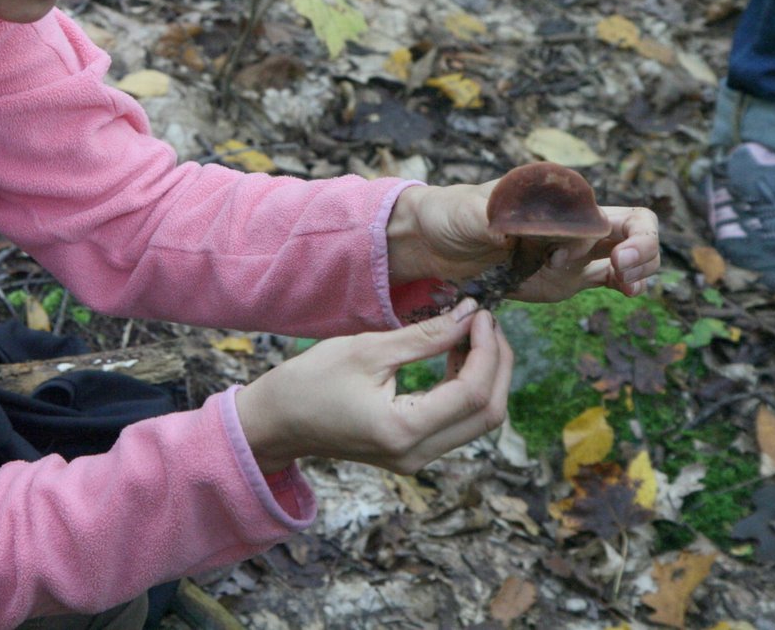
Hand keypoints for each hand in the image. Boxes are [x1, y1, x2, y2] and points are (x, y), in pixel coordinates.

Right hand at [234, 299, 511, 474]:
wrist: (277, 421)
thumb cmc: (311, 381)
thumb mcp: (367, 349)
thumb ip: (425, 336)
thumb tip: (469, 316)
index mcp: (403, 430)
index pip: (472, 393)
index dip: (486, 350)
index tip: (480, 314)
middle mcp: (417, 454)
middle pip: (488, 414)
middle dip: (498, 364)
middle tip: (485, 323)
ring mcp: (417, 459)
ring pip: (479, 421)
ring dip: (485, 376)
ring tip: (471, 334)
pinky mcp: (413, 452)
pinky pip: (458, 423)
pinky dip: (467, 389)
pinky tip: (455, 357)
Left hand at [386, 182, 661, 300]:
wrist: (432, 243)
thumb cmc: (450, 213)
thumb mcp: (469, 212)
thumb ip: (499, 216)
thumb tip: (521, 226)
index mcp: (557, 199)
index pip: (607, 210)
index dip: (608, 235)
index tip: (577, 256)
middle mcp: (571, 223)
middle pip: (634, 228)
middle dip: (641, 249)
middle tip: (622, 272)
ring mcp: (572, 252)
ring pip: (628, 254)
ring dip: (639, 270)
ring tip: (629, 288)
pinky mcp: (564, 277)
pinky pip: (607, 278)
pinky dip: (626, 284)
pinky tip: (630, 293)